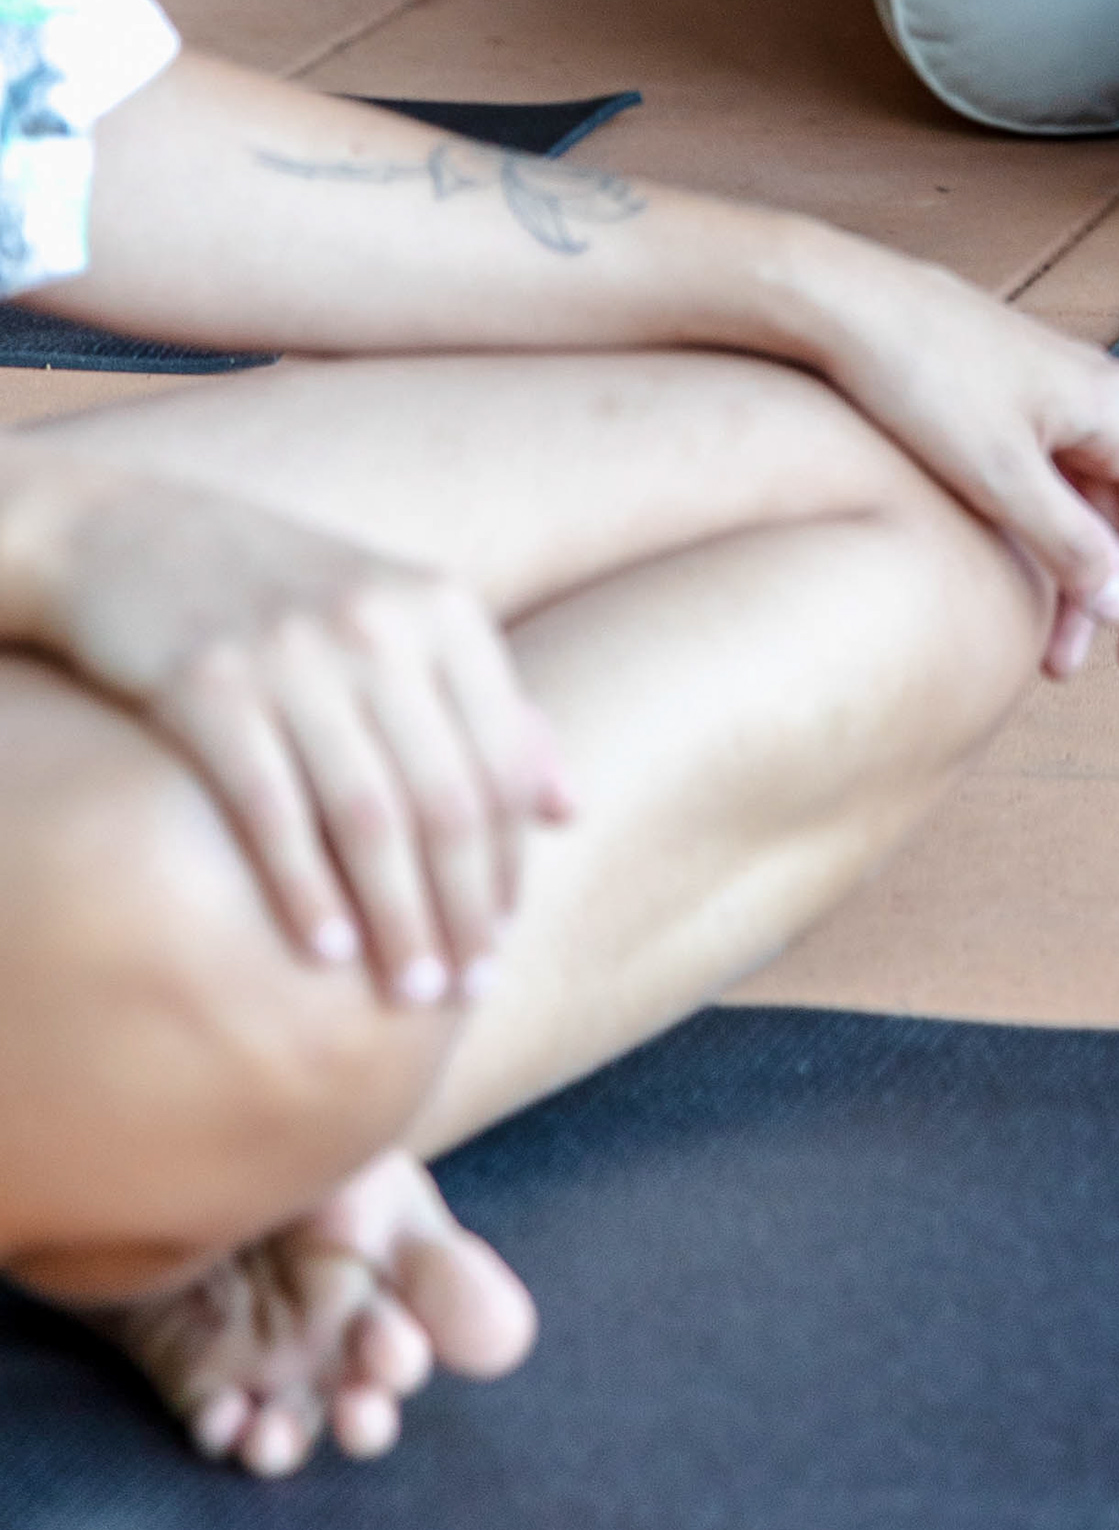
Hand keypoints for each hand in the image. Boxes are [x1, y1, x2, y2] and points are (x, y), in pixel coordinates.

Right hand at [16, 469, 569, 998]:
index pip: (501, 762)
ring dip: (395, 917)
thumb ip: (490, 710)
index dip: (508, 862)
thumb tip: (570, 809)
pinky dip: (302, 887)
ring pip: (369, 816)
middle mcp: (380, 626)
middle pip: (446, 799)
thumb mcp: (405, 624)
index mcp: (445, 610)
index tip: (504, 939)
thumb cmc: (291, 599)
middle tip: (463, 991)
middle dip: (462, 909)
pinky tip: (323, 951)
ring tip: (406, 990)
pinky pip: (270, 808)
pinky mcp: (206, 684)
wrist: (138, 538)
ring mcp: (293, 653)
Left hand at [773, 251, 1118, 681]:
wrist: (847, 303)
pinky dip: (1045, 535)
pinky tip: (1014, 571)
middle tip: (1070, 666)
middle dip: (1109, 597)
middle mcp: (1103, 398)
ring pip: (1091, 503)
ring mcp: (1059, 397)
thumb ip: (1071, 545)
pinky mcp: (1016, 401)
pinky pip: (1055, 481)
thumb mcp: (1000, 476)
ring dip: (1073, 573)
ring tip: (1037, 643)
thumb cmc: (923, 375)